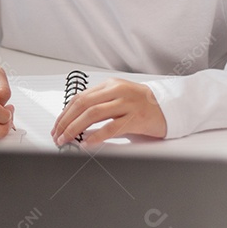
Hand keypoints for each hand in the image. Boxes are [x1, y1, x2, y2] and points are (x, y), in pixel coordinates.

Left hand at [52, 78, 166, 145]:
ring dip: (75, 128)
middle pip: (83, 104)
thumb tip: (73, 122)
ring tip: (66, 139)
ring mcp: (127, 103)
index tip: (56, 126)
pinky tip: (87, 143)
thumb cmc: (141, 105)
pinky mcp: (136, 118)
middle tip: (57, 135)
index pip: (79, 98)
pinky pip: (112, 127)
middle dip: (66, 121)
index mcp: (110, 85)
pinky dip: (96, 136)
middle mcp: (117, 91)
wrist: (170, 107)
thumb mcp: (118, 98)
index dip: (64, 113)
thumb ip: (99, 104)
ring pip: (93, 114)